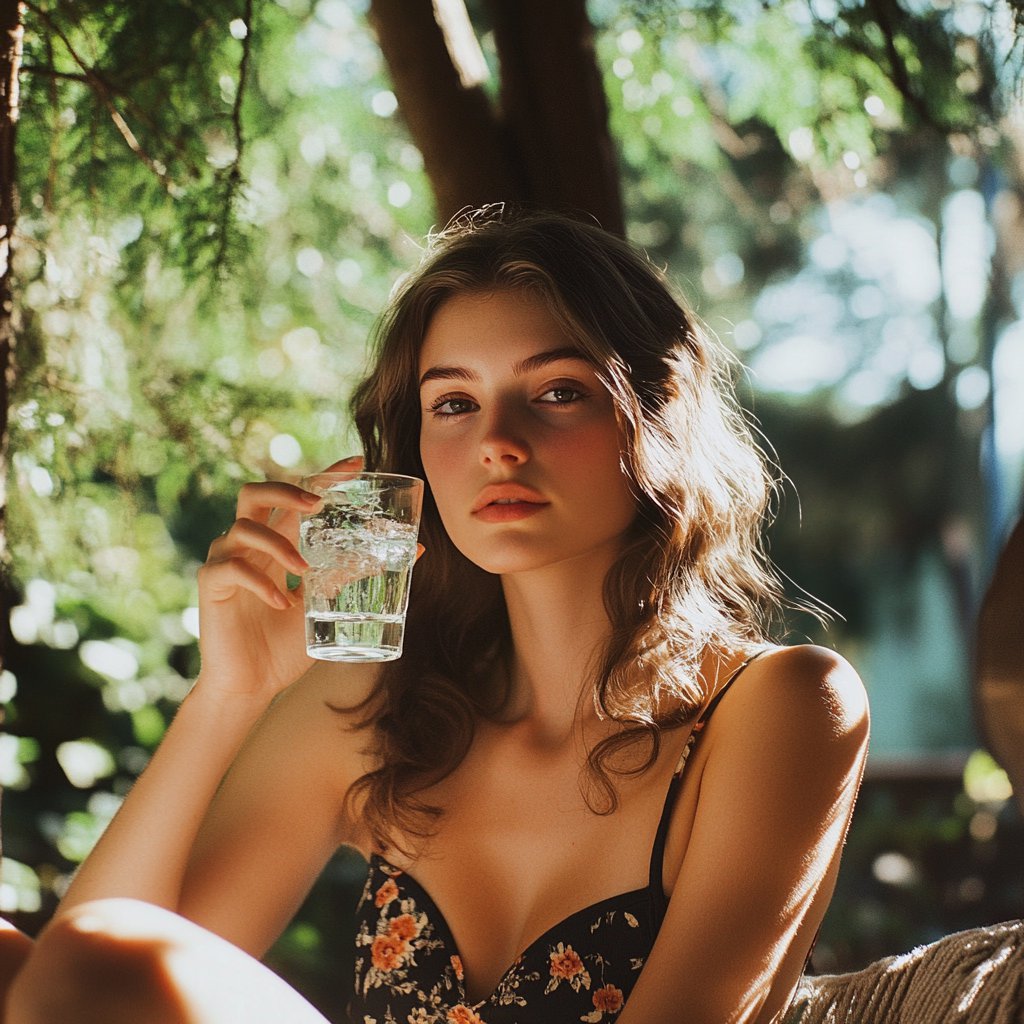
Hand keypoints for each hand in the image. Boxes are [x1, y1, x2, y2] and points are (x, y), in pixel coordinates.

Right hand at [195, 456, 363, 702]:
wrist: (252, 685)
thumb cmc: (286, 644)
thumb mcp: (329, 603)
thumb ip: (357, 572)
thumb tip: (413, 550)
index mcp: (276, 542)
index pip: (296, 496)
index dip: (324, 474)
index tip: (356, 462)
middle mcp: (248, 544)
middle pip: (255, 493)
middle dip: (287, 491)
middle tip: (318, 503)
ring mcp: (226, 560)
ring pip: (243, 526)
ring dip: (278, 544)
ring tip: (303, 570)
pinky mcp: (211, 584)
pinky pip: (232, 568)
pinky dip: (261, 582)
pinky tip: (281, 603)